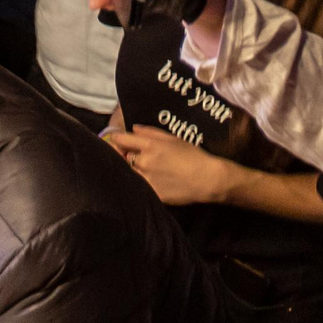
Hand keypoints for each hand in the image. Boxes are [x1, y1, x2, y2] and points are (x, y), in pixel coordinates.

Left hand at [104, 126, 239, 206]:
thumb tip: (134, 129)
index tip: (116, 140)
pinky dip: (141, 182)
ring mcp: (147, 179)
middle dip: (126, 155)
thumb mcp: (173, 138)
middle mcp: (145, 162)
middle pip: (124, 157)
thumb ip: (150, 132)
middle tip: (132, 155)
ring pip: (130, 172)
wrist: (206, 179)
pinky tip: (151, 180)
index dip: (116, 139)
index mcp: (150, 145)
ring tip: (144, 169)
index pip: (121, 140)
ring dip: (133, 169)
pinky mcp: (152, 193)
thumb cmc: (192, 155)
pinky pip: (140, 186)